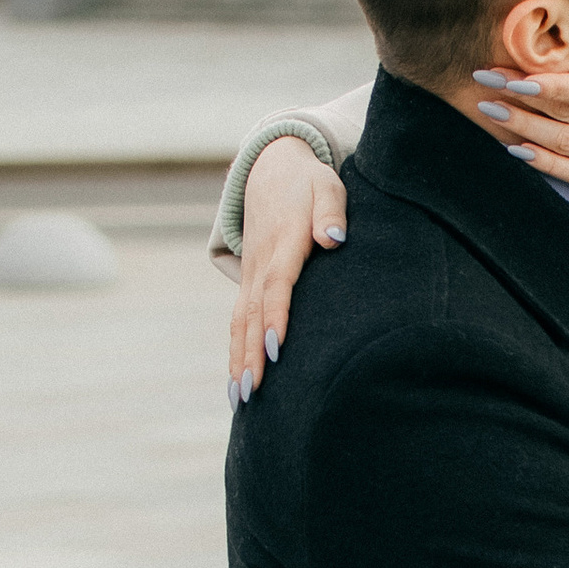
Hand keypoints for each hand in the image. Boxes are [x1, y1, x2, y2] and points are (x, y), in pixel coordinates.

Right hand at [230, 136, 345, 399]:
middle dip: (251, 353)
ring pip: (241, 321)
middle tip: (252, 391)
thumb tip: (333, 238)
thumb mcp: (326, 185)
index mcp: (282, 242)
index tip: (276, 349)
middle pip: (253, 313)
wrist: (270, 169)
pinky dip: (235, 351)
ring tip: (240, 397)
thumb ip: (331, 210)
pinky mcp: (248, 282)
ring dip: (238, 359)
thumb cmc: (308, 183)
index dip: (276, 317)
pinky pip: (238, 320)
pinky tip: (237, 383)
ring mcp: (250, 274)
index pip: (277, 285)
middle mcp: (260, 263)